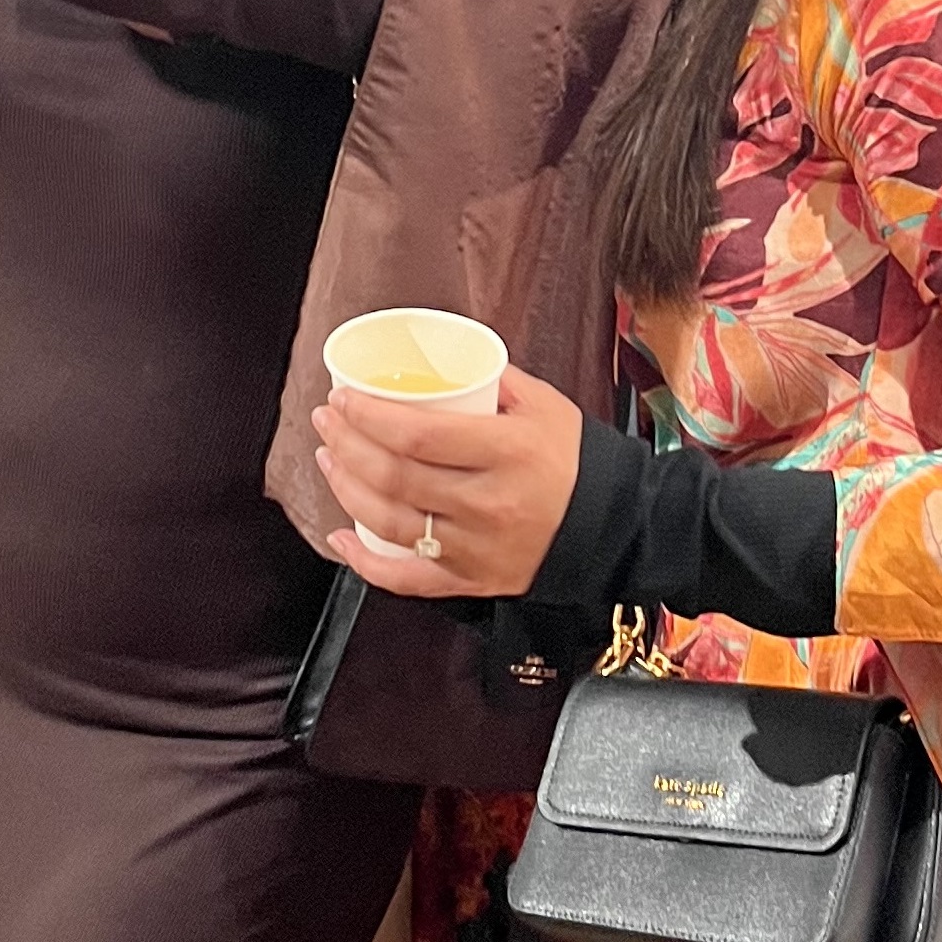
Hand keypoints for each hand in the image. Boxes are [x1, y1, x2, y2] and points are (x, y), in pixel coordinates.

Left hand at [314, 369, 582, 601]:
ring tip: (330, 458)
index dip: (370, 417)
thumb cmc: (576, 461)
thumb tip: (441, 360)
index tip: (344, 398)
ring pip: (390, 523)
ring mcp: (475, 549)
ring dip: (347, 489)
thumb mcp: (543, 406)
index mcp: (507, 453)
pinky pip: (407, 580)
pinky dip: (365, 563)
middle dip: (348, 444)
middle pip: (395, 477)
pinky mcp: (470, 581)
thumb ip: (492, 380)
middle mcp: (488, 504)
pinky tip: (339, 536)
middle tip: (328, 420)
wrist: (612, 528)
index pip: (419, 435)